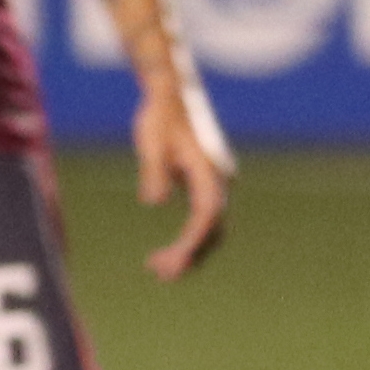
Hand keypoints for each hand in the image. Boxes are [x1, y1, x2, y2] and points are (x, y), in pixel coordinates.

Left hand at [134, 77, 232, 280]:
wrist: (169, 94)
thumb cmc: (158, 117)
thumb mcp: (150, 142)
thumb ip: (153, 172)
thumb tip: (154, 202)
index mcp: (210, 171)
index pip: (206, 215)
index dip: (193, 241)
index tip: (174, 261)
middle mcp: (219, 179)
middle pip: (212, 227)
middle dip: (190, 254)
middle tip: (159, 275)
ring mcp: (215, 183)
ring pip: (210, 228)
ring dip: (189, 251)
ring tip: (157, 270)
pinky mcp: (204, 184)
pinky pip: (202, 220)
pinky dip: (188, 240)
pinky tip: (166, 254)